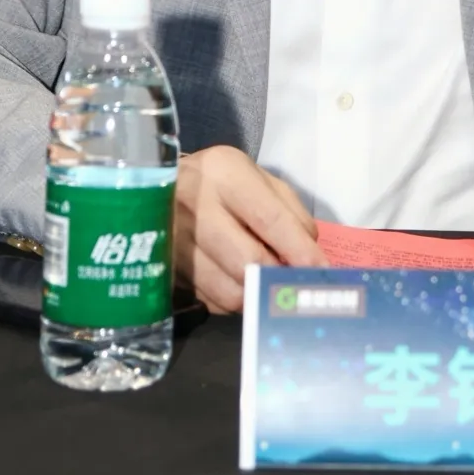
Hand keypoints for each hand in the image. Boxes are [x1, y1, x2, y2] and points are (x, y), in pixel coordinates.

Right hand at [174, 145, 327, 312]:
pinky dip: (233, 300)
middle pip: (247, 261)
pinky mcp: (165, 270)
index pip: (269, 218)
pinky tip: (238, 284)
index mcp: (224, 172)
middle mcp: (194, 204)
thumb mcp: (259, 180)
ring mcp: (174, 240)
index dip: (298, 250)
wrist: (154, 186)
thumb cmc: (221, 183)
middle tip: (294, 282)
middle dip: (277, 277)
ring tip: (265, 282)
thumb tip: (309, 259)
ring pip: (229, 290)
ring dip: (256, 295)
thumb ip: (290, 214)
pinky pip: (211, 301)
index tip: (319, 271)